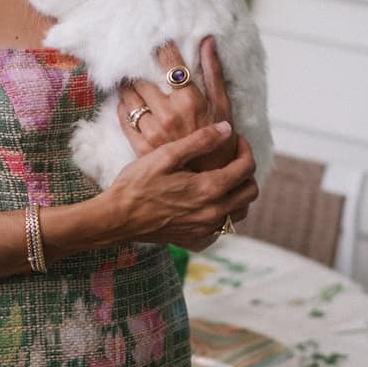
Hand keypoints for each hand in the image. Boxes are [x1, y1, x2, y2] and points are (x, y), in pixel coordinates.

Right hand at [103, 120, 257, 251]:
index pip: (246, 168)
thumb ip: (200, 141)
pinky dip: (225, 211)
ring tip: (224, 178)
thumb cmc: (137, 184)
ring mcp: (205, 228)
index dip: (245, 150)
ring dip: (238, 193)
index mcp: (208, 188)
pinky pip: (224, 226)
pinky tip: (209, 199)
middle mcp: (212, 212)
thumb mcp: (166, 155)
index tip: (235, 140)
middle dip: (246, 172)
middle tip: (232, 158)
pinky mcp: (196, 237)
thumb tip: (227, 129)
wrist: (117, 218)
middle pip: (250, 192)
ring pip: (240, 211)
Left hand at [116, 36, 247, 207]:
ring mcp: (152, 131)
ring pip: (129, 97)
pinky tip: (128, 104)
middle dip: (138, 69)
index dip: (162, 49)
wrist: (209, 183)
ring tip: (130, 82)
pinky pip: (123, 119)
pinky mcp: (140, 146)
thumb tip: (208, 40)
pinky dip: (123, 108)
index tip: (156, 42)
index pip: (170, 63)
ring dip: (128, 86)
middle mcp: (168, 113)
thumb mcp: (222, 107)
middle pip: (142, 79)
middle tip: (135, 62)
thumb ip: (214, 72)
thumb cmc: (220, 143)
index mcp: (190, 101)